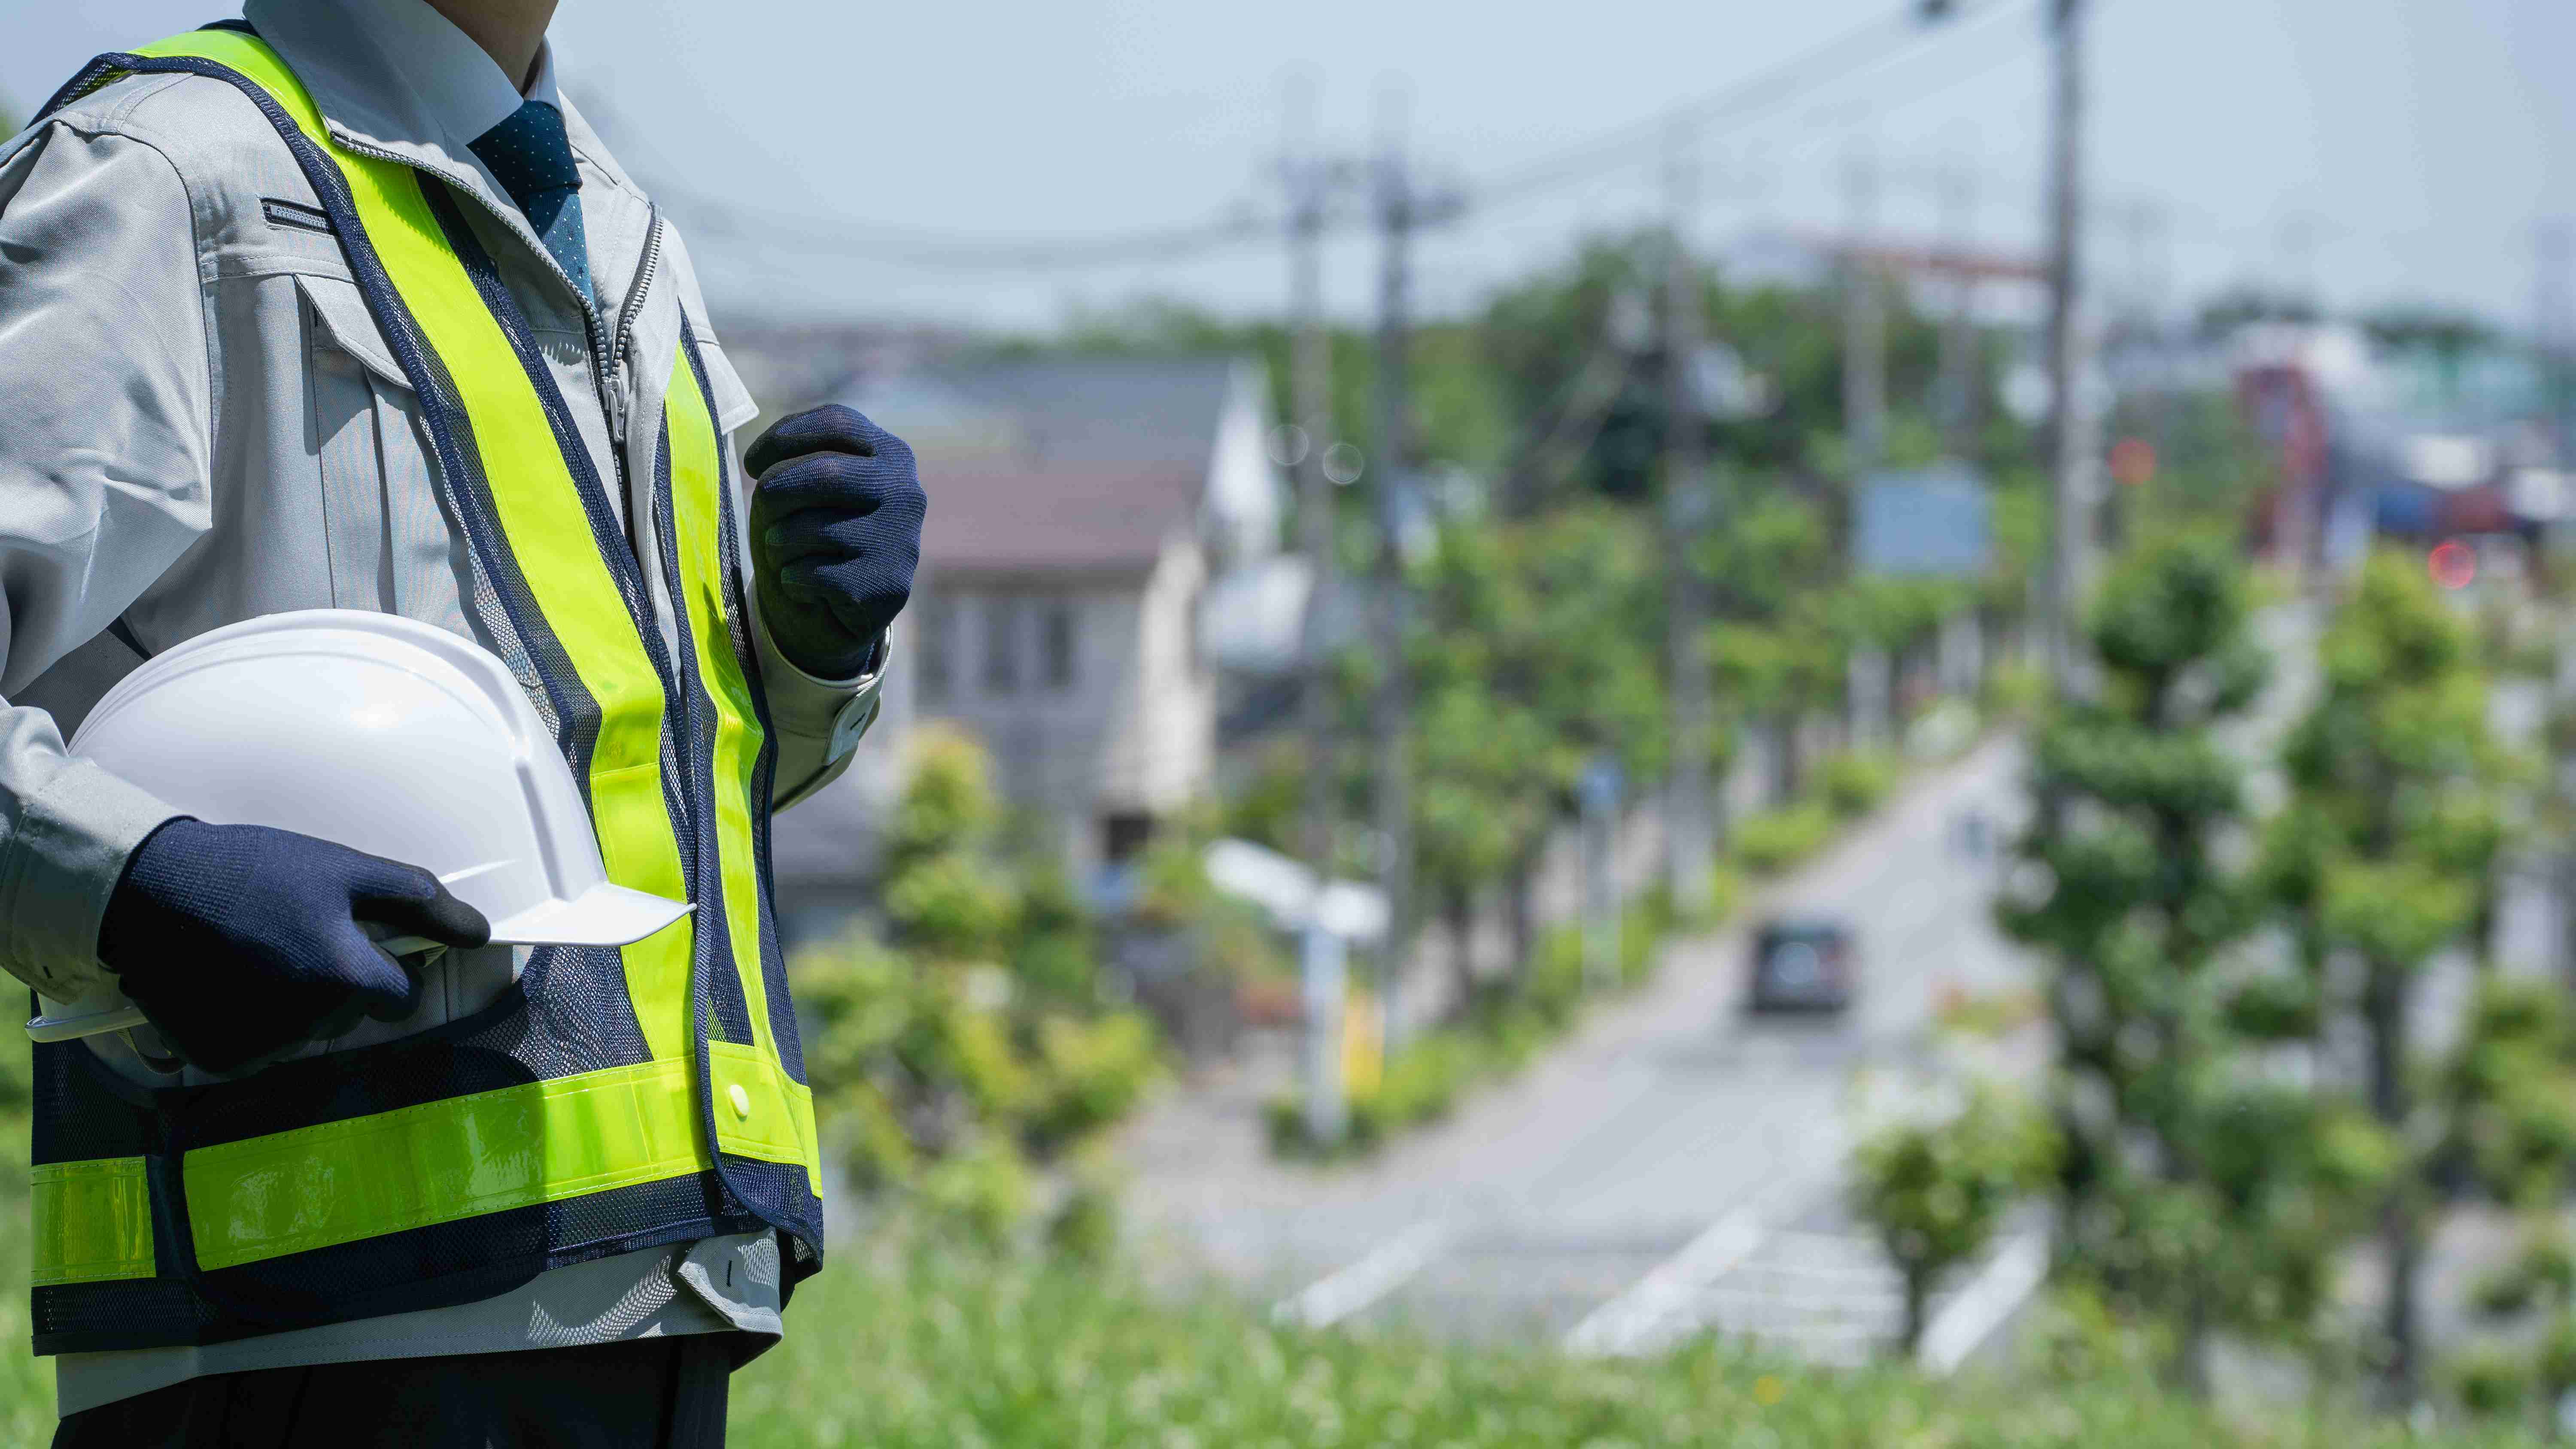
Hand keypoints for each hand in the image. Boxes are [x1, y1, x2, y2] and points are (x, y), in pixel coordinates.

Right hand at [96, 819, 490, 1072]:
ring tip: (253, 952)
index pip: (402, 997)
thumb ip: (419, 901)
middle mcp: (309, 1023)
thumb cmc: (252, 871)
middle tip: (291, 936)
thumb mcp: (344, 870)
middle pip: (352, 1014)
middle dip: (336, 981)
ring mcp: (262, 1047)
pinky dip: (248, 1021)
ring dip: (292, 1001)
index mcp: (348, 978)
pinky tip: (225, 979)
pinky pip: (257, 1048)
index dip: (388, 968)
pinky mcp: (219, 1059)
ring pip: (306, 1033)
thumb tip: (479, 932)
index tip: (356, 942)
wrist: (145, 889)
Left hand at [744, 405, 925, 679]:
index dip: (783, 437)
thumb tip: (763, 469)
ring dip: (777, 543)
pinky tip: (802, 587)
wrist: (838, 611)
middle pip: (824, 473)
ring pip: (812, 528)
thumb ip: (799, 464)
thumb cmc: (814, 535)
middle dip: (775, 492)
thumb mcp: (809, 488)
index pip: (836, 423)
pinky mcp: (886, 586)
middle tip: (761, 510)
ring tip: (783, 554)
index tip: (752, 464)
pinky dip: (791, 580)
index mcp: (892, 455)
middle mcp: (906, 493)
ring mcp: (901, 541)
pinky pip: (813, 573)